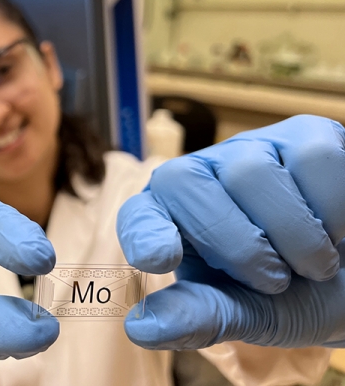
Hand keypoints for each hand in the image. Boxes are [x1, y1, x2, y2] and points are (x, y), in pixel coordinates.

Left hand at [117, 115, 344, 348]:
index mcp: (171, 220)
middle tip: (276, 280)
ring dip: (294, 235)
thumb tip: (140, 328)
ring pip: (252, 173)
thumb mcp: (243, 313)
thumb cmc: (288, 295)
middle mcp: (202, 175)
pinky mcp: (306, 134)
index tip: (159, 259)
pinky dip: (334, 208)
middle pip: (189, 185)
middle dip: (237, 246)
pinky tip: (334, 228)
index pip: (139, 215)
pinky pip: (314, 159)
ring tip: (311, 262)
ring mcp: (251, 149)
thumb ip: (198, 318)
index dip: (145, 232)